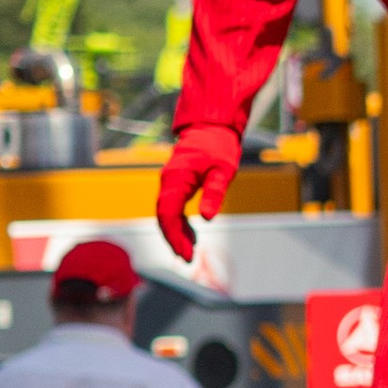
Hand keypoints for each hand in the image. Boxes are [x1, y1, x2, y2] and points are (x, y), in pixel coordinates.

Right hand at [155, 121, 240, 261]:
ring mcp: (171, 183)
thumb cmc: (218, 147)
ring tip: (190, 253)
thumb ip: (214, 193)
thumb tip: (206, 218)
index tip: (184, 253)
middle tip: (187, 259)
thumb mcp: (223, 171)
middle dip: (173, 239)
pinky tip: (192, 237)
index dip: (173, 235)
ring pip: (167, 214)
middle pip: (164, 216)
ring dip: (176, 234)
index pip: (167, 212)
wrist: (212, 128)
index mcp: (176, 178)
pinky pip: (173, 208)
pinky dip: (180, 224)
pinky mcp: (176, 185)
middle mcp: (168, 181)